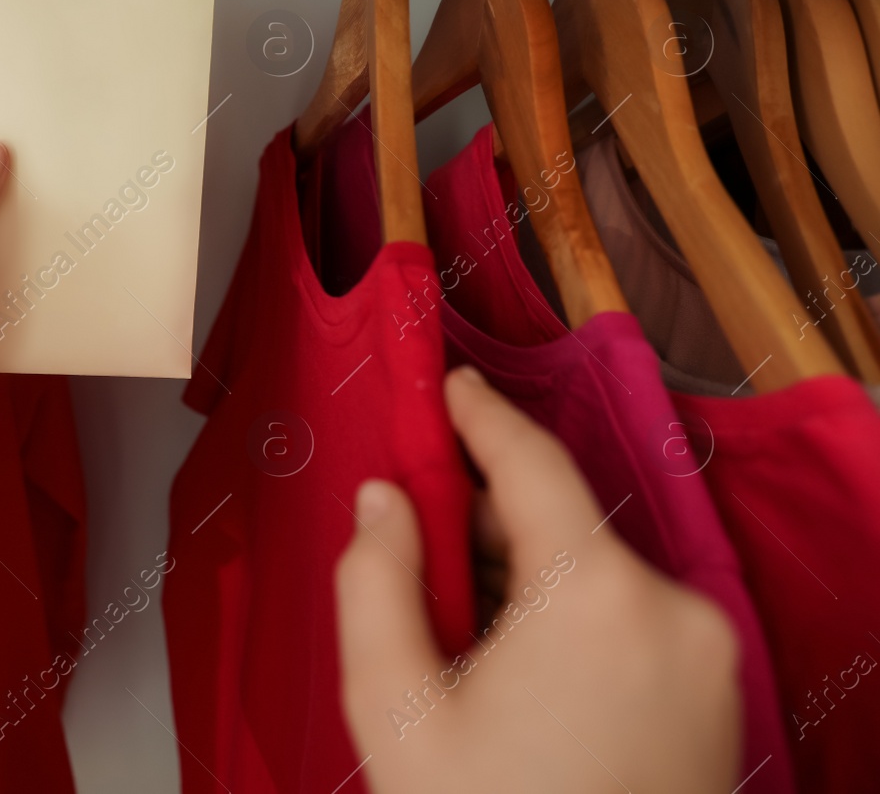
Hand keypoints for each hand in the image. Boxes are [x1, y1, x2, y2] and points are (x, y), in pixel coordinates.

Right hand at [335, 367, 740, 793]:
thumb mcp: (394, 707)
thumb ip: (375, 581)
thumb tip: (385, 501)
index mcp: (594, 596)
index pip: (532, 464)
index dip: (480, 415)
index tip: (448, 384)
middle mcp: (672, 609)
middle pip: (563, 522)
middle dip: (489, 524)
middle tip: (418, 549)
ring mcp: (706, 654)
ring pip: (595, 570)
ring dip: (528, 575)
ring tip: (460, 636)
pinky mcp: (718, 692)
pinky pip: (631, 616)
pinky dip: (571, 615)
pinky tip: (514, 668)